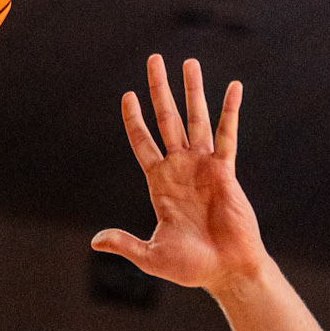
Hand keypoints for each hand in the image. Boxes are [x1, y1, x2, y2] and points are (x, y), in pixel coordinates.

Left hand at [92, 55, 265, 294]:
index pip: (142, 142)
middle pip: (166, 119)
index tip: (127, 95)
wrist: (228, 271)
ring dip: (192, 90)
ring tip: (188, 61)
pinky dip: (229, 110)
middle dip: (159, 89)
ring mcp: (203, 166)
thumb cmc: (191, 268)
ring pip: (196, 119)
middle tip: (154, 59)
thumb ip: (125, 244)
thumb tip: (96, 241)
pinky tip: (232, 87)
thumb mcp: (151, 256)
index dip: (134, 119)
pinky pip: (227, 134)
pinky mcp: (226, 170)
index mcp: (159, 183)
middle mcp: (180, 168)